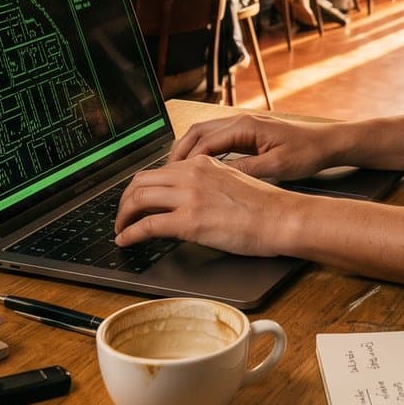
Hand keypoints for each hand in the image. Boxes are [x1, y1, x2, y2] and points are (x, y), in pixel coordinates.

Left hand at [113, 154, 302, 253]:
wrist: (282, 218)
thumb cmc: (265, 207)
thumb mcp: (231, 182)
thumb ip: (207, 183)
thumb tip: (189, 199)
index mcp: (201, 163)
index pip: (159, 171)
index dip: (141, 188)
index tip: (137, 202)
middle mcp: (191, 174)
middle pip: (140, 181)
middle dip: (126, 201)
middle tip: (123, 217)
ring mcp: (189, 196)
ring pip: (137, 199)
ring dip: (123, 216)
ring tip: (121, 230)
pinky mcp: (189, 221)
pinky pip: (147, 225)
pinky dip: (130, 233)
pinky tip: (125, 241)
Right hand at [170, 114, 342, 181]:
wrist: (328, 143)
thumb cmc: (307, 152)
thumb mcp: (277, 166)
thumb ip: (245, 170)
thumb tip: (216, 177)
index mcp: (245, 126)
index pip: (204, 141)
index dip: (184, 161)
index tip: (171, 177)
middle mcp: (241, 121)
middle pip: (197, 133)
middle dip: (178, 152)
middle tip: (164, 174)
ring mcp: (244, 125)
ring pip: (204, 134)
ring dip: (188, 150)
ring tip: (175, 171)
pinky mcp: (248, 133)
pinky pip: (217, 138)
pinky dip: (202, 150)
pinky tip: (198, 167)